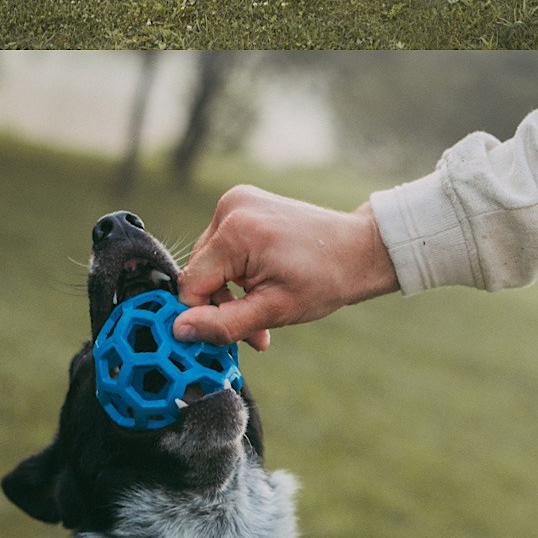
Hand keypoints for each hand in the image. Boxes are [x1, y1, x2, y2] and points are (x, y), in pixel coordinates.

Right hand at [173, 185, 399, 349]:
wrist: (358, 250)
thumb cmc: (325, 279)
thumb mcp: (273, 311)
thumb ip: (223, 323)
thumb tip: (179, 329)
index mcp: (236, 231)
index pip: (191, 284)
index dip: (203, 316)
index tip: (228, 336)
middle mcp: (231, 207)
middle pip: (200, 272)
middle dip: (222, 305)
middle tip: (256, 330)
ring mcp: (237, 200)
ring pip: (209, 261)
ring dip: (230, 290)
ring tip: (264, 307)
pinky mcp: (243, 203)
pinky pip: (222, 245)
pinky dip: (236, 269)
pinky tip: (262, 281)